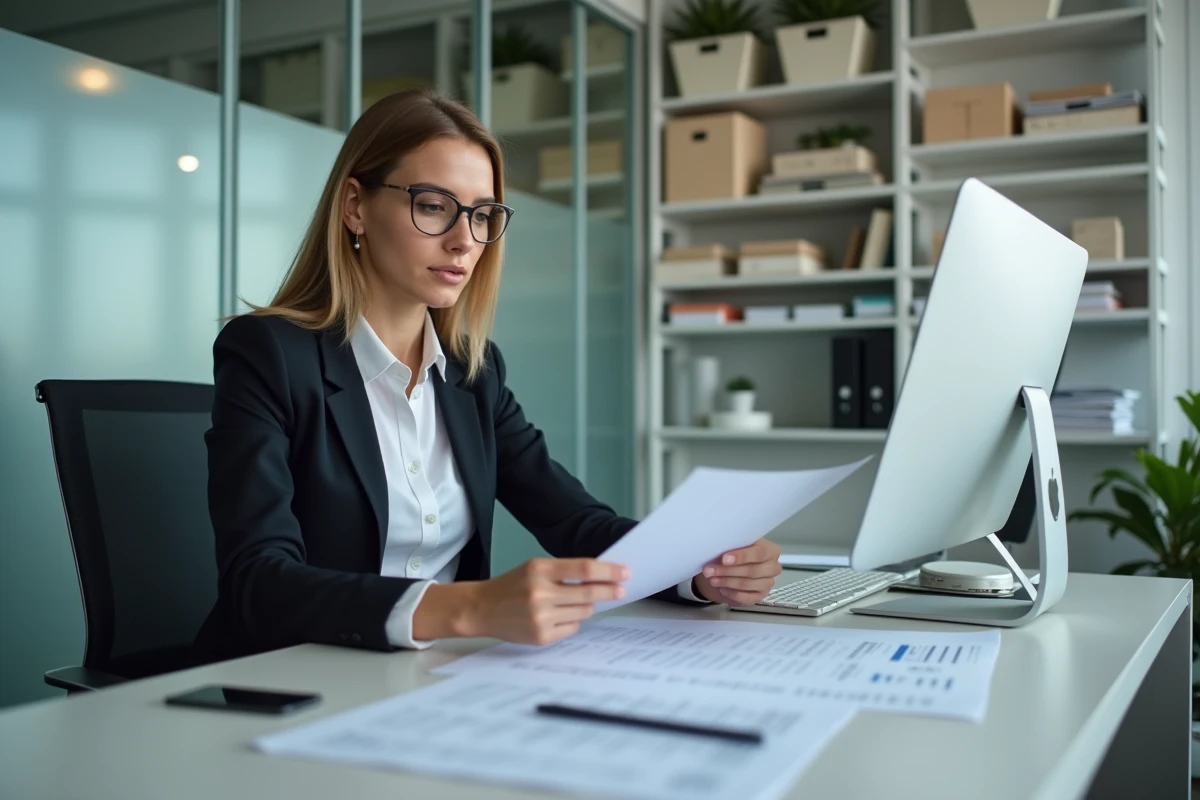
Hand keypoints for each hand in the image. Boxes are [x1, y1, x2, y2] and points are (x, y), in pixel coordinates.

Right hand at [457, 558, 628, 645]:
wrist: (482, 608)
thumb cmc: (512, 585)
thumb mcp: (534, 568)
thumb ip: (564, 571)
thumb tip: (601, 577)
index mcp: (539, 570)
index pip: (584, 568)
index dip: (608, 570)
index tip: (624, 572)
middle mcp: (540, 593)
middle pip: (588, 593)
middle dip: (609, 591)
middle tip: (621, 590)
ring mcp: (541, 617)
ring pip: (583, 611)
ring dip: (587, 606)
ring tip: (572, 601)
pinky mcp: (541, 637)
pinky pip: (572, 627)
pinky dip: (572, 620)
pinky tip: (557, 616)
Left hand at [692, 538, 780, 605]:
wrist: (730, 568)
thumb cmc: (734, 553)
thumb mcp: (733, 544)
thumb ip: (732, 546)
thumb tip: (718, 548)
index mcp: (770, 550)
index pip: (759, 553)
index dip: (742, 557)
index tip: (724, 559)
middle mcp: (773, 567)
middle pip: (753, 571)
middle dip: (729, 571)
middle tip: (710, 571)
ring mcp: (768, 583)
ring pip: (748, 584)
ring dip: (727, 582)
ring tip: (712, 579)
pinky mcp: (761, 596)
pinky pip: (747, 598)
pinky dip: (732, 593)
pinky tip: (722, 589)